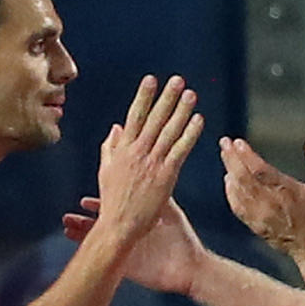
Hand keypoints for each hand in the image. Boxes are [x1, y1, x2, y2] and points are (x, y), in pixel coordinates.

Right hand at [62, 193, 203, 297]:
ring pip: (98, 238)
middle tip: (68, 212)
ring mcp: (125, 250)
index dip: (100, 202)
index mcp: (138, 222)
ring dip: (82, 230)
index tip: (84, 196)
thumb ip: (157, 195)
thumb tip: (153, 170)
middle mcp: (129, 236)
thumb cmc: (182, 240)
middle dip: (84, 216)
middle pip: (102, 223)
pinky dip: (89, 249)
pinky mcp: (124, 265)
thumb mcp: (168, 212)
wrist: (189, 268)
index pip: (115, 208)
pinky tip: (75, 242)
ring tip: (66, 222)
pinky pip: (102, 257)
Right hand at [91, 75, 204, 242]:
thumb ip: (110, 147)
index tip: (151, 80)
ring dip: (181, 110)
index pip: (135, 116)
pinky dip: (190, 133)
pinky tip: (198, 120)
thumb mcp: (106, 170)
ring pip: (169, 130)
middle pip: (154, 118)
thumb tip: (116, 127)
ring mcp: (152, 162)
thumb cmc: (112, 201)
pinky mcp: (166, 175)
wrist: (119, 225)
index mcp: (122, 149)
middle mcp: (137, 152)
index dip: (144, 97)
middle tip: (177, 80)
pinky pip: (180, 149)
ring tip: (191, 94)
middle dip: (166, 97)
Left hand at [223, 135, 304, 260]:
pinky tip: (229, 181)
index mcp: (286, 191)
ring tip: (225, 156)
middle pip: (242, 177)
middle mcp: (270, 203)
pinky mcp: (256, 225)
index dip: (246, 154)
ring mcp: (260, 216)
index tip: (237, 142)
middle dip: (231, 158)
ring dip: (230, 171)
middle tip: (224, 142)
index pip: (259, 169)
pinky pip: (237, 206)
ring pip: (237, 190)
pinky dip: (230, 192)